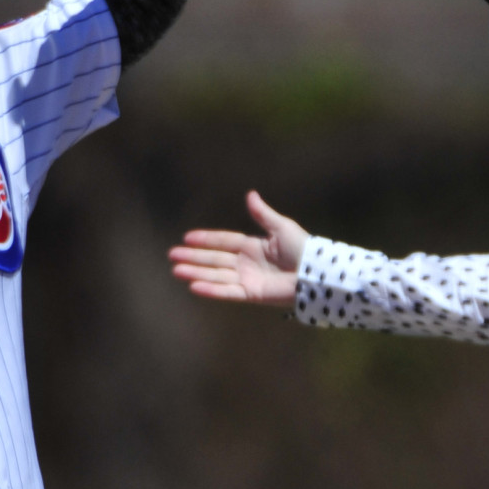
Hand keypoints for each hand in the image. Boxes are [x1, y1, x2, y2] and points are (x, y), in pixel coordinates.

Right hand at [169, 191, 309, 308]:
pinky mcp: (252, 294)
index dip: (206, 239)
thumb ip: (262, 214)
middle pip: (215, 259)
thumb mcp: (281, 227)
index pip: (224, 241)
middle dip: (194, 257)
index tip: (186, 237)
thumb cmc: (304, 249)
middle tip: (172, 255)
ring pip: (216, 275)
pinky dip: (211, 289)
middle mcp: (248, 263)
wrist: (317, 273)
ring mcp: (248, 279)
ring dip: (196, 272)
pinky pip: (228, 291)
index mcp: (254, 246)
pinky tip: (193, 285)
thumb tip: (250, 194)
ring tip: (176, 269)